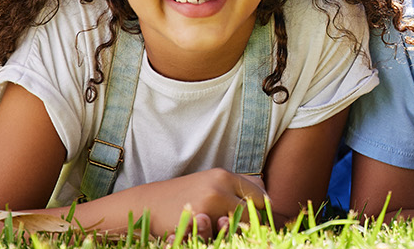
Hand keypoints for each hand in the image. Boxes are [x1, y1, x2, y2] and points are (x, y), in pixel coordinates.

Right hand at [123, 167, 267, 238]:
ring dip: (235, 232)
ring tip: (219, 230)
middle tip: (238, 231)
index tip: (256, 222)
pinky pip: (223, 235)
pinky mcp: (201, 217)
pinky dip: (219, 238)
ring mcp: (211, 201)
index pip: (260, 196)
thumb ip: (234, 189)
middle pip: (254, 212)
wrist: (146, 206)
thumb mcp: (208, 185)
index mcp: (225, 175)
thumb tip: (267, 198)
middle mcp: (221, 184)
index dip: (262, 212)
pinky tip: (205, 233)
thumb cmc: (181, 198)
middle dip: (251, 224)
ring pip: (240, 225)